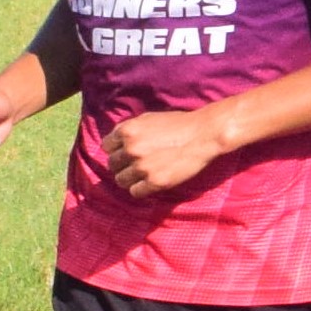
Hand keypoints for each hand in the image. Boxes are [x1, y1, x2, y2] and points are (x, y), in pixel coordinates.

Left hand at [100, 105, 233, 195]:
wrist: (204, 134)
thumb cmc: (179, 124)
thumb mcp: (149, 118)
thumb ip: (130, 129)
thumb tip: (116, 141)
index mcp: (127, 131)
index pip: (106, 147)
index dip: (116, 150)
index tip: (126, 153)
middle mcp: (131, 149)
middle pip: (112, 164)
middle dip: (122, 165)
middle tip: (136, 165)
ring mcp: (142, 166)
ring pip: (121, 180)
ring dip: (130, 179)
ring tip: (143, 176)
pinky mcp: (155, 181)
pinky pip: (135, 192)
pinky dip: (141, 189)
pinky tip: (150, 183)